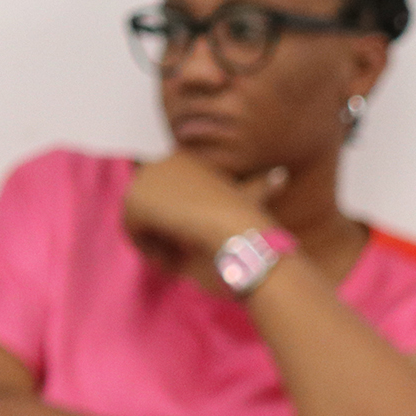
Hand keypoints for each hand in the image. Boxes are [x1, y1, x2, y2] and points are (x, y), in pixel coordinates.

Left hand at [123, 153, 282, 293]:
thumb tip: (283, 175)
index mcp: (185, 157)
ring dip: (157, 242)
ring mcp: (144, 179)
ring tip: (180, 258)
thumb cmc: (249, 219)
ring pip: (139, 220)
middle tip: (187, 253)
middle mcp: (160, 161)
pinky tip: (171, 257)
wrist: (236, 229)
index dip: (179, 219)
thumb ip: (262, 186)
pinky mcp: (134, 201)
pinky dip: (149, 249)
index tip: (196, 239)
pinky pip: (132, 231)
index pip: (167, 194)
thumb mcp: (251, 198)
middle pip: (150, 205)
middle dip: (164, 231)